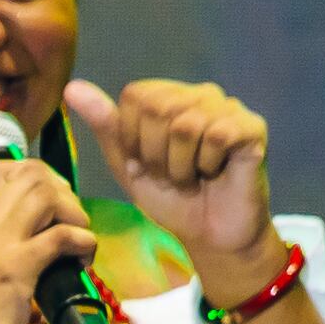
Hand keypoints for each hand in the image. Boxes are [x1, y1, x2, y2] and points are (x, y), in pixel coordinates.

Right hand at [0, 154, 98, 323]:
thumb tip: (39, 233)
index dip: (36, 172)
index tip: (54, 199)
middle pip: (30, 175)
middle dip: (63, 191)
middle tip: (73, 222)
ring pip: (46, 196)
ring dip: (75, 213)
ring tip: (79, 240)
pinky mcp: (15, 270)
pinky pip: (62, 236)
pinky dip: (84, 243)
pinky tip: (83, 261)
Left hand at [71, 76, 276, 297]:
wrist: (209, 236)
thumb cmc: (171, 200)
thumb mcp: (129, 166)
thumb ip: (105, 127)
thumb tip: (72, 87)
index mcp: (169, 97)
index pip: (135, 96)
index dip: (133, 139)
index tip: (146, 165)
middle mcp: (199, 94)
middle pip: (157, 107)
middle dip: (155, 155)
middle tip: (171, 175)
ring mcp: (228, 107)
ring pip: (186, 125)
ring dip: (180, 166)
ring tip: (192, 177)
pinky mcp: (252, 127)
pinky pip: (218, 135)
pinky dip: (208, 165)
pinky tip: (215, 174)